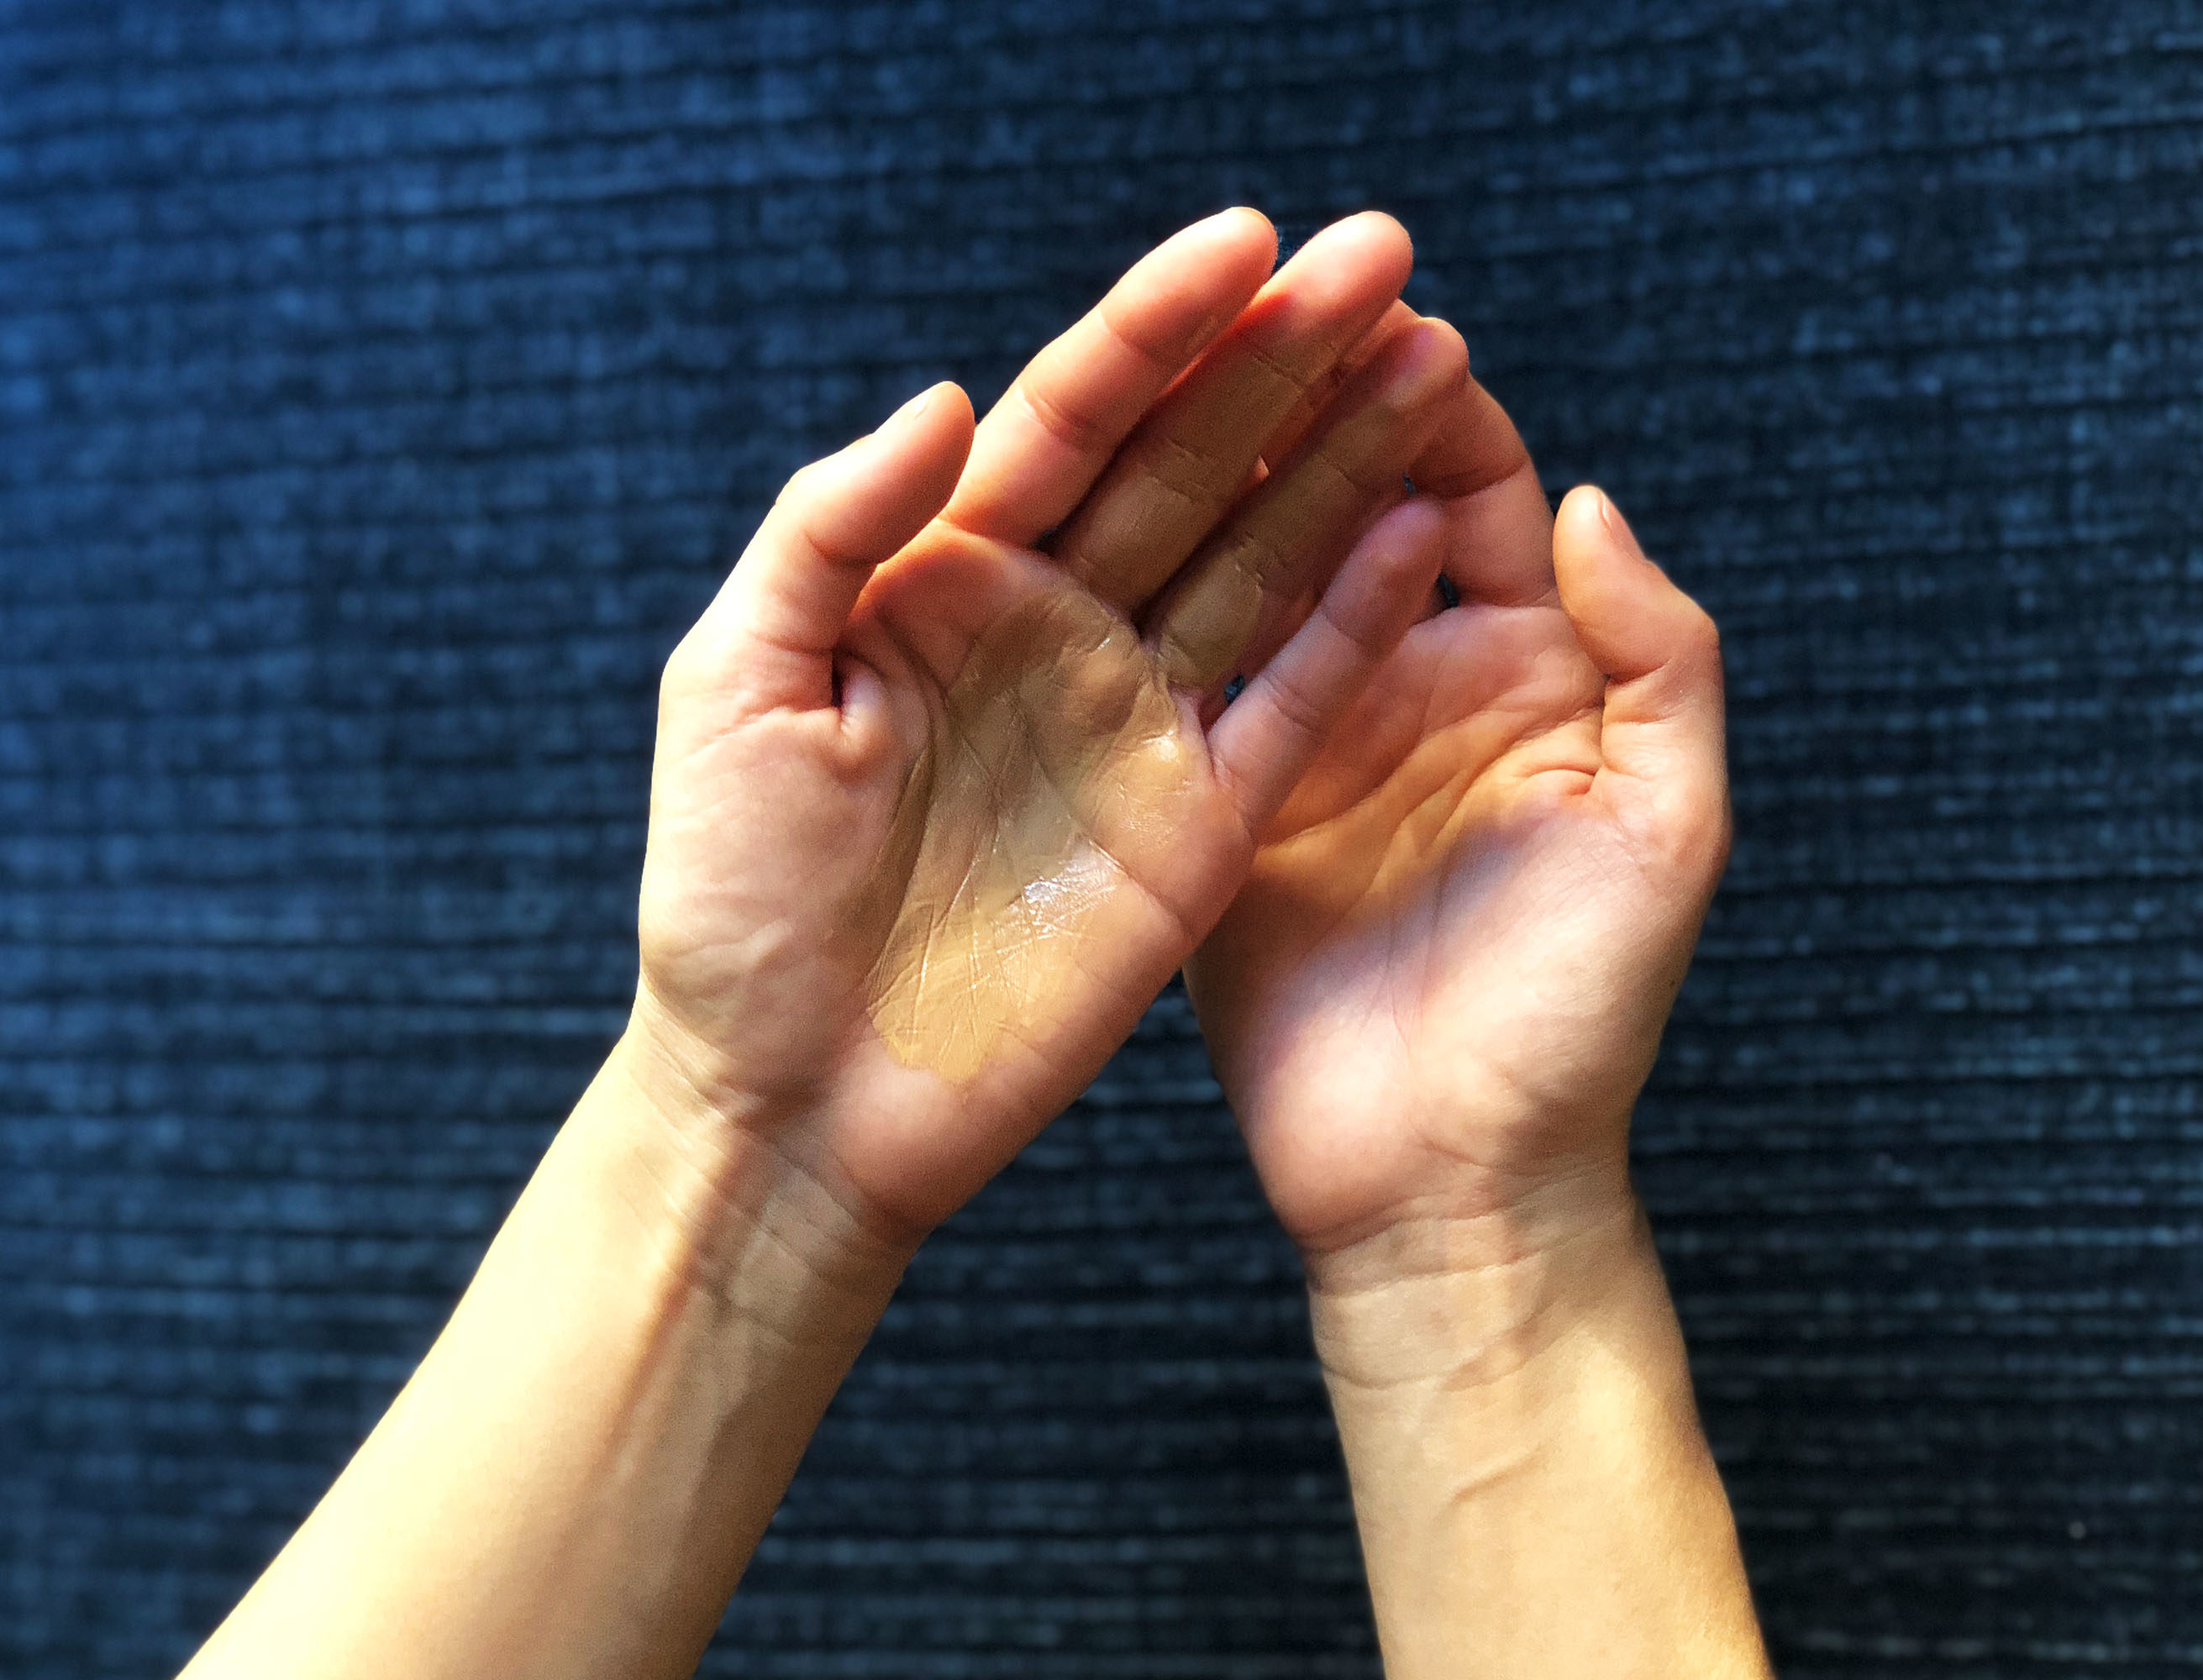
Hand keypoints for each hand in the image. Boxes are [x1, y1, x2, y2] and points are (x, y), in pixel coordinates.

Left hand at [623, 209, 1472, 1248]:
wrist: (791, 1097)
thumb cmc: (731, 897)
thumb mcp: (738, 684)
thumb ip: (832, 527)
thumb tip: (955, 396)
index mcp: (943, 580)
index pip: (1069, 421)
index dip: (1157, 329)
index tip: (1249, 241)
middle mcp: (1053, 631)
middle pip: (1189, 466)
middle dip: (1284, 360)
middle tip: (1383, 255)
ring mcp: (1133, 724)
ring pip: (1260, 559)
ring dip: (1346, 460)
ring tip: (1433, 356)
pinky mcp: (1196, 824)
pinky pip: (1293, 703)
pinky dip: (1357, 622)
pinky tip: (1421, 528)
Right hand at [1188, 395, 1730, 1275]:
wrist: (1445, 1181)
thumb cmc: (1574, 1020)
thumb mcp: (1665, 832)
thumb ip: (1655, 662)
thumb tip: (1589, 499)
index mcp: (1532, 675)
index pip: (1480, 493)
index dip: (1435, 404)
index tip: (1383, 321)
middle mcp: (1415, 688)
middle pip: (1356, 509)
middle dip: (1313, 412)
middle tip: (1252, 317)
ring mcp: (1310, 744)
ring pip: (1258, 578)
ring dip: (1223, 485)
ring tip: (1165, 389)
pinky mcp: (1219, 806)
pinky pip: (1189, 686)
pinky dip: (1157, 607)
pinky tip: (1107, 529)